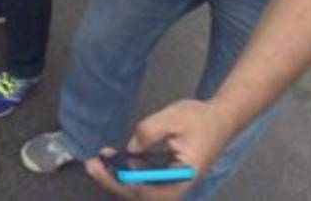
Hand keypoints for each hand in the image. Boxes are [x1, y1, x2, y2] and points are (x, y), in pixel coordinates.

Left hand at [84, 99, 236, 199]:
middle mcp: (176, 187)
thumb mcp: (173, 118)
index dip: (122, 181)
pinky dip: (126, 171)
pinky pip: (143, 180)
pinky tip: (111, 157)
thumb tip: (130, 149)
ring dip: (117, 177)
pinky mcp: (166, 176)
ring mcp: (171, 183)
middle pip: (141, 194)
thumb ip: (149, 132)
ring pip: (140, 189)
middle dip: (113, 181)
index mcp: (181, 178)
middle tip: (91, 164)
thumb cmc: (199, 119)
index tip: (101, 166)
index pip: (148, 190)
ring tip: (97, 161)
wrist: (220, 119)